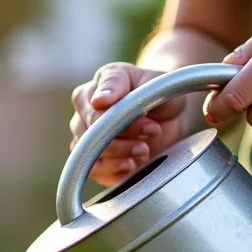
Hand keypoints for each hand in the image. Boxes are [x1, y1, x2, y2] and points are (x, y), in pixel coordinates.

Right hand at [70, 63, 190, 186]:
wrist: (169, 113)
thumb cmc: (154, 89)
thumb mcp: (143, 77)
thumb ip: (118, 83)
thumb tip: (98, 101)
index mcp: (88, 95)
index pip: (94, 116)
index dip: (121, 124)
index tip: (149, 123)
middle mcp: (82, 119)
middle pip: (90, 140)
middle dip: (122, 145)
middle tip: (147, 143)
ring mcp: (86, 143)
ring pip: (90, 159)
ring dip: (119, 160)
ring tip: (143, 153)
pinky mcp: (96, 163)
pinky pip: (96, 174)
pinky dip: (116, 173)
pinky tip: (133, 165)